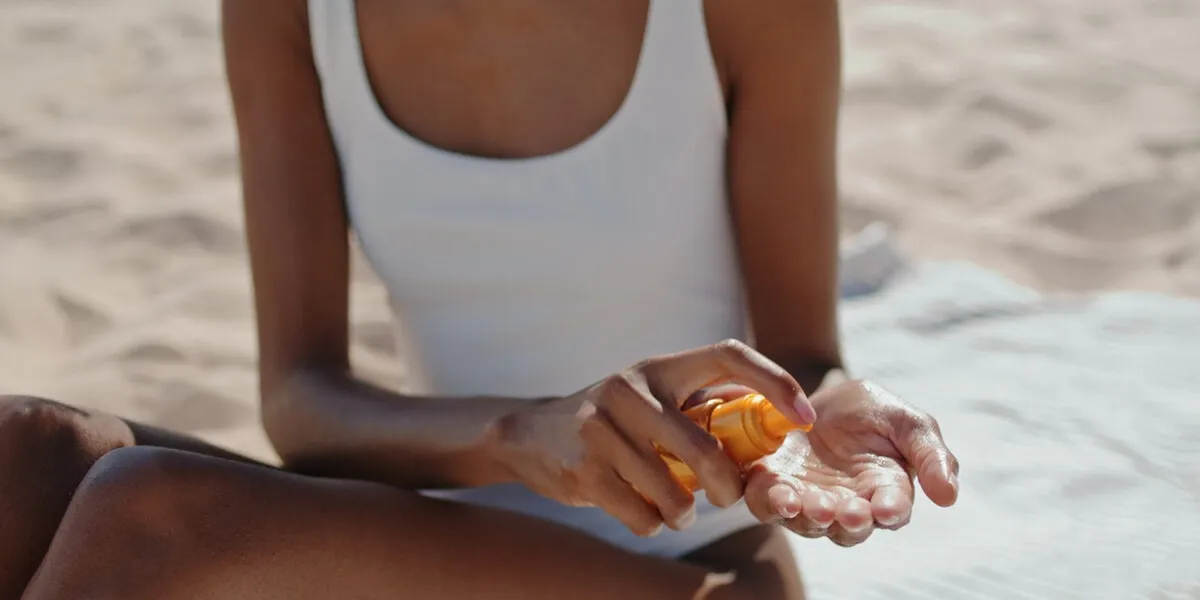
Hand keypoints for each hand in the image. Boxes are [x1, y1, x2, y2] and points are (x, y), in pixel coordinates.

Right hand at [492, 340, 816, 535]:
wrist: (532, 436)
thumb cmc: (615, 424)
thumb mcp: (654, 400)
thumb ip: (701, 407)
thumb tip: (772, 428)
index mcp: (660, 367)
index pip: (728, 354)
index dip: (774, 382)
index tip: (805, 419)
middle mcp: (631, 387)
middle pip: (705, 446)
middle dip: (728, 485)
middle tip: (730, 500)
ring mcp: (602, 425)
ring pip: (672, 489)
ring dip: (684, 513)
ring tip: (678, 512)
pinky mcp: (582, 465)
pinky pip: (640, 512)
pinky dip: (651, 523)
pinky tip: (645, 513)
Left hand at [742, 379, 959, 546]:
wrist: (817, 391)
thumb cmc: (870, 411)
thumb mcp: (907, 422)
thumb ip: (930, 455)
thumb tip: (950, 496)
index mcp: (885, 491)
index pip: (892, 511)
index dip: (890, 511)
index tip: (887, 508)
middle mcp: (848, 505)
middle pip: (850, 529)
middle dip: (850, 521)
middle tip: (848, 511)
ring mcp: (808, 500)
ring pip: (809, 523)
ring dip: (812, 517)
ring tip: (813, 505)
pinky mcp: (773, 487)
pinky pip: (768, 505)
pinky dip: (772, 503)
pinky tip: (779, 495)